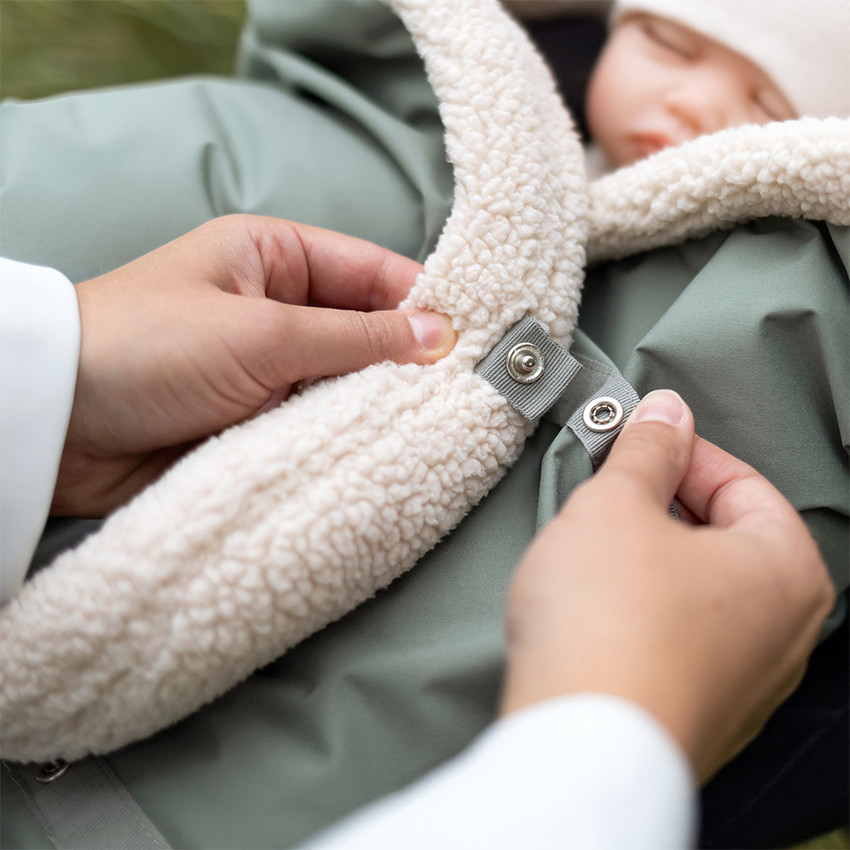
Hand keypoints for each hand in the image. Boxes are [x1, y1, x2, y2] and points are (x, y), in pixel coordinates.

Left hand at [53, 215, 455, 516]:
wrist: (57, 424)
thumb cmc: (144, 347)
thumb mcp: (259, 332)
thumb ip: (353, 337)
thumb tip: (440, 334)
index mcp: (272, 256)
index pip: (371, 270)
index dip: (424, 300)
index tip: (477, 336)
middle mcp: (276, 307)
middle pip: (365, 328)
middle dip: (409, 358)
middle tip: (467, 391)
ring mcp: (268, 367)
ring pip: (347, 381)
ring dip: (380, 402)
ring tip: (440, 426)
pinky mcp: (257, 418)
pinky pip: (319, 422)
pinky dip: (348, 434)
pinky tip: (387, 450)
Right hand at [501, 390, 834, 781]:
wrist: (578, 745)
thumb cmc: (607, 622)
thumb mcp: (616, 505)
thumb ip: (645, 450)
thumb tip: (664, 413)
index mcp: (786, 570)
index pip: (739, 481)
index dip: (676, 451)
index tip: (631, 442)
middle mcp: (785, 632)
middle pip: (722, 535)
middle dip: (659, 505)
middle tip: (604, 493)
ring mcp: (746, 682)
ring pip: (698, 587)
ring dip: (646, 557)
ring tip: (591, 552)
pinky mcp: (702, 713)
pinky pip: (679, 636)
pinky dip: (642, 608)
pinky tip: (596, 609)